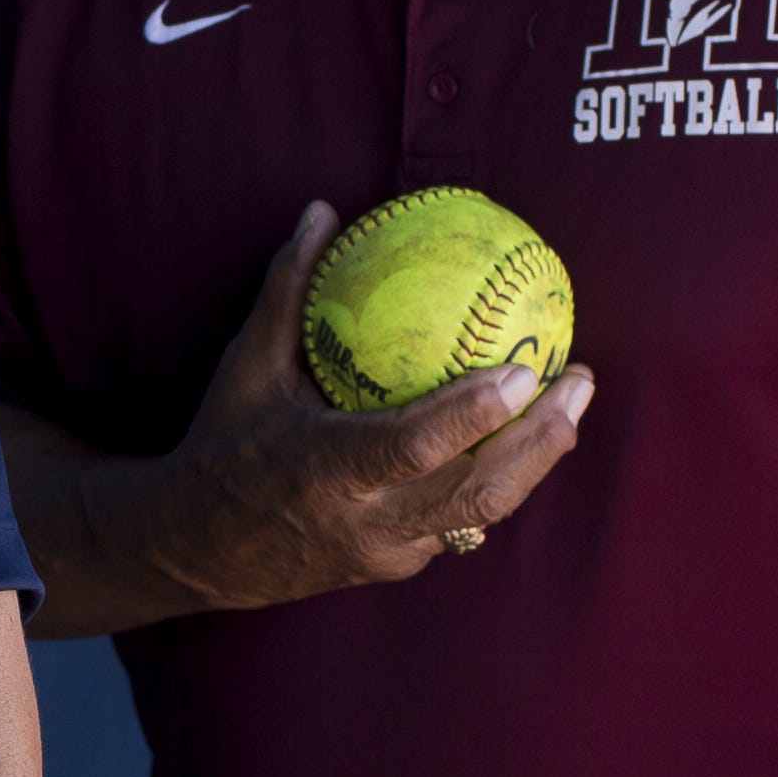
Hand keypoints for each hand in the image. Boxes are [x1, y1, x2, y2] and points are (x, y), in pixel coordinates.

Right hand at [137, 202, 594, 613]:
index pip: (415, 446)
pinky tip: (525, 430)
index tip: (526, 369)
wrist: (198, 550)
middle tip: (579, 379)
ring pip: (484, 512)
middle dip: (544, 441)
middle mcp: (368, 521)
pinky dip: (498, 473)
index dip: (476, 413)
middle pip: (480, 494)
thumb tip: (324, 212)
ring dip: (537, 459)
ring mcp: (391, 552)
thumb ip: (289, 290)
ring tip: (572, 401)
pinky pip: (461, 517)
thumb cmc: (225, 445)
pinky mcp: (402, 564)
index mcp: (328, 469)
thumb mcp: (247, 365)